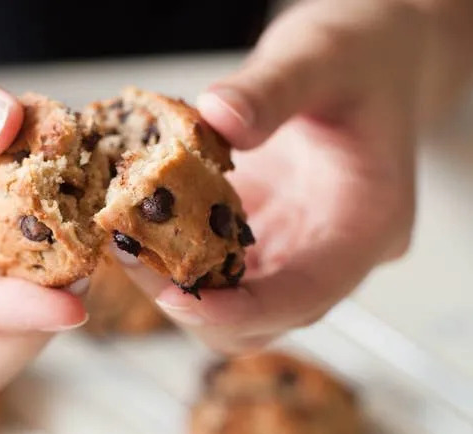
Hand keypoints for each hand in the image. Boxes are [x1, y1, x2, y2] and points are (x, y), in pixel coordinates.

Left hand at [123, 0, 423, 351]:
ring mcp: (298, 246)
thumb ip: (273, 89)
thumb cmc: (360, 55)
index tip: (176, 298)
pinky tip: (147, 217)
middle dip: (194, 298)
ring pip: (235, 299)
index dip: (240, 310)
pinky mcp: (268, 231)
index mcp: (367, 223)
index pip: (306, 295)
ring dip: (179, 278)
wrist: (368, 57)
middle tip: (133, 252)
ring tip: (129, 235)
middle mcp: (331, 251)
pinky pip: (221, 261)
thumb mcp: (321, 57)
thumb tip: (217, 116)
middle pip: (262, 315)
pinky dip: (181, 250)